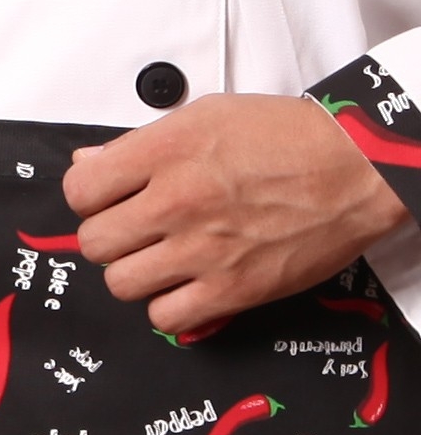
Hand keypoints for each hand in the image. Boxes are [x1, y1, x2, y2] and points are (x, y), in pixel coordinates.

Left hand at [63, 94, 409, 332]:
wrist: (354, 165)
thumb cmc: (283, 137)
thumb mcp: (202, 117)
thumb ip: (137, 145)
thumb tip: (88, 165)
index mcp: (164, 153)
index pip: (79, 191)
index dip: (87, 199)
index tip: (104, 201)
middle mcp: (176, 202)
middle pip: (93, 242)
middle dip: (107, 236)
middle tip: (132, 230)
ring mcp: (202, 250)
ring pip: (121, 283)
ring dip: (134, 272)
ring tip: (158, 258)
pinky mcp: (232, 290)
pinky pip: (165, 317)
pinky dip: (168, 306)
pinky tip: (184, 285)